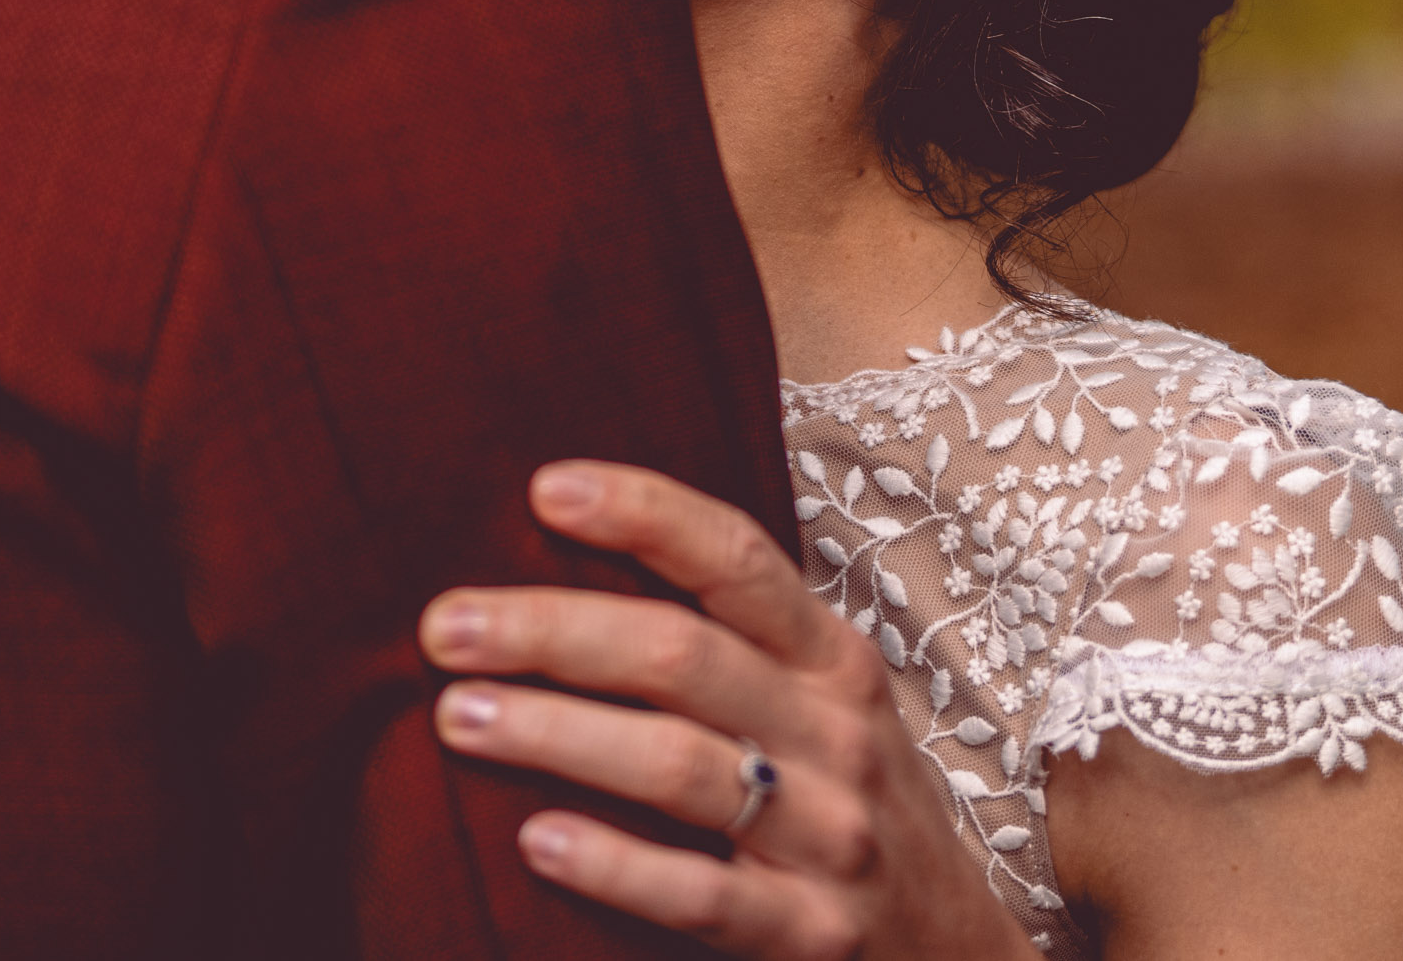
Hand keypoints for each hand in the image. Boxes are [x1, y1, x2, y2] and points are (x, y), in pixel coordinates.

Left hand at [423, 462, 1040, 960]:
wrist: (956, 946)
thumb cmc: (848, 797)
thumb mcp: (819, 703)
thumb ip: (729, 642)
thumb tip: (563, 563)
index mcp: (831, 660)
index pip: (737, 558)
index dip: (645, 513)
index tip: (545, 488)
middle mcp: (835, 734)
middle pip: (680, 655)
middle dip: (552, 632)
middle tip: (446, 627)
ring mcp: (829, 836)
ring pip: (678, 766)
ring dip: (556, 735)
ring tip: (457, 717)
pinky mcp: (809, 933)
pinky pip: (699, 894)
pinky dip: (614, 864)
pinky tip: (536, 839)